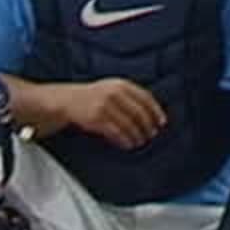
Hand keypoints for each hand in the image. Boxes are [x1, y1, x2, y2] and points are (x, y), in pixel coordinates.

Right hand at [35, 78, 165, 148]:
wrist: (68, 100)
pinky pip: (116, 132)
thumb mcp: (112, 88)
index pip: (145, 98)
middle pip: (139, 113)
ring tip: (140, 142)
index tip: (162, 122)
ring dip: (137, 136)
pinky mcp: (96, 118)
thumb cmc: (94, 96)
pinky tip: (128, 144)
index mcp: (121, 84)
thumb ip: (130, 96)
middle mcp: (114, 93)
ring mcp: (104, 105)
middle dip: (147, 126)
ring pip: (128, 124)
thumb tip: (153, 114)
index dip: (156, 111)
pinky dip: (124, 140)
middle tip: (151, 135)